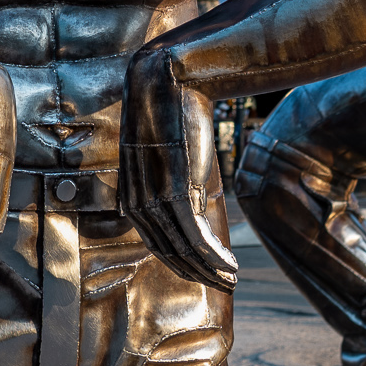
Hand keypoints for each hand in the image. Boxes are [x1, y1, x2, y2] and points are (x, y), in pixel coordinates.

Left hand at [119, 47, 237, 291]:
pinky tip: (230, 265)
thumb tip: (195, 211)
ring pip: (184, 249)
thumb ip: (178, 185)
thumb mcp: (172, 155)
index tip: (207, 273)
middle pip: (170, 253)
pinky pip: (195, 236)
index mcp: (132, 196)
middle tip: (225, 286)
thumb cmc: (173, 113)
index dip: (184, 264)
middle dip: (199, 274)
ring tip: (233, 279)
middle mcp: (137, 202)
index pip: (158, 243)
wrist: (171, 79)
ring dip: (211, 269)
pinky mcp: (174, 190)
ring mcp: (154, 198)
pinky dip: (214, 256)